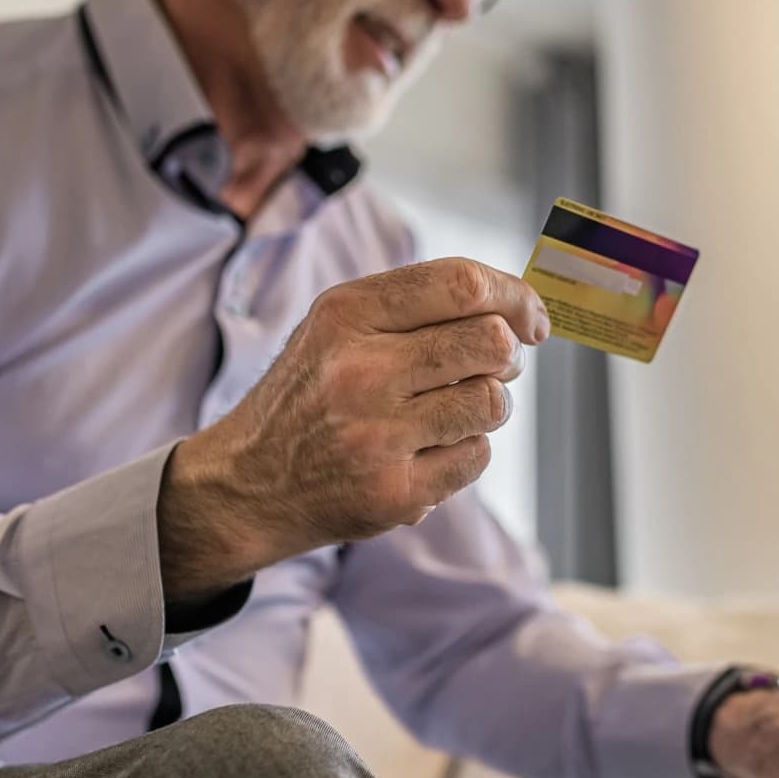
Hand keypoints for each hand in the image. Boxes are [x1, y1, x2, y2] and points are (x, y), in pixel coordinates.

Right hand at [158, 258, 548, 596]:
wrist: (245, 483)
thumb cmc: (311, 394)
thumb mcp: (338, 328)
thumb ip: (417, 308)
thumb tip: (518, 309)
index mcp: (346, 315)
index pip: (462, 284)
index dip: (516, 296)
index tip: (533, 318)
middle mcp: (359, 372)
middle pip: (490, 343)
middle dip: (506, 355)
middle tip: (490, 367)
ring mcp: (376, 437)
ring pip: (491, 403)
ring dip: (486, 405)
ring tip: (448, 411)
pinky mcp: (392, 493)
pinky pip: (476, 457)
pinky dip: (464, 451)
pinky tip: (426, 451)